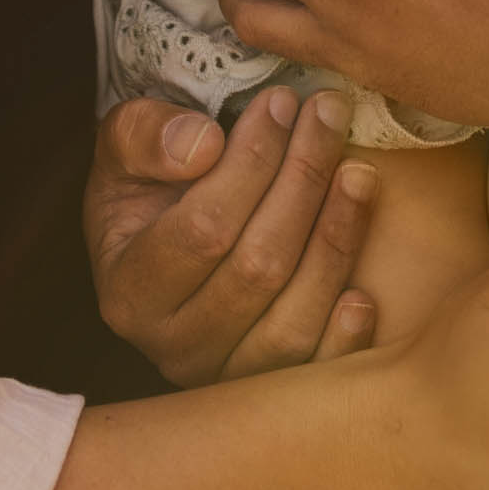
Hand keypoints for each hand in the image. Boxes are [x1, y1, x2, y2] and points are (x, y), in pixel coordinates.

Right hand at [85, 86, 378, 385]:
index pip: (204, 228)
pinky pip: (315, 370)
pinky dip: (344, 337)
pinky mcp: (270, 388)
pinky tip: (365, 291)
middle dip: (303, 180)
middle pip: (257, 267)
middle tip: (330, 113)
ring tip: (359, 172)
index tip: (282, 101)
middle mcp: (173, 346)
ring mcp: (224, 376)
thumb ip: (145, 135)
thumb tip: (203, 145)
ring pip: (291, 320)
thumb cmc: (149, 181)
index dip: (252, 162)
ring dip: (335, 240)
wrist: (163, 233)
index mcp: (130, 291)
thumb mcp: (124, 144)